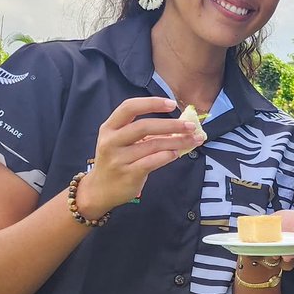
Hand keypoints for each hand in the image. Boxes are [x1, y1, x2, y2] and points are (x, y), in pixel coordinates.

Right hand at [77, 97, 198, 216]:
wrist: (100, 190)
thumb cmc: (117, 160)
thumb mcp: (121, 141)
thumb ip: (143, 132)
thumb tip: (178, 124)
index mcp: (109, 127)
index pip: (129, 107)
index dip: (151, 103)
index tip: (172, 104)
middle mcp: (111, 141)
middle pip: (144, 126)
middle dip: (172, 125)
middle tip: (191, 126)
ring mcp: (118, 158)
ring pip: (153, 145)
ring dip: (177, 141)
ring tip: (192, 140)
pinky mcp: (128, 174)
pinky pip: (153, 161)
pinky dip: (168, 156)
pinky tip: (177, 153)